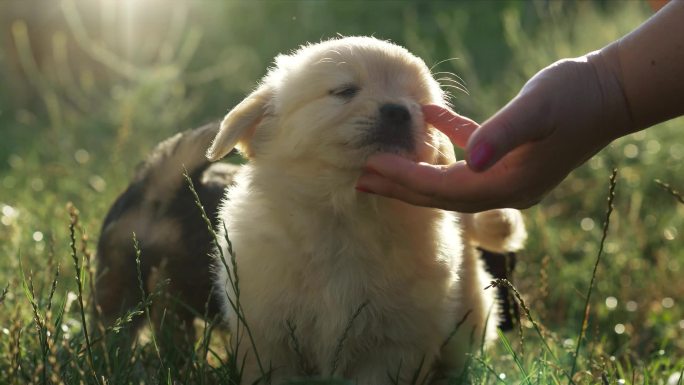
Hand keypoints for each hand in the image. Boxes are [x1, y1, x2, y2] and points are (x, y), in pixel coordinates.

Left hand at [356, 54, 630, 212]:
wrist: (612, 92)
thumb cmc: (575, 97)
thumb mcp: (538, 110)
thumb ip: (504, 133)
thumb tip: (472, 158)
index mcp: (507, 185)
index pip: (443, 189)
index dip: (405, 179)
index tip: (371, 167)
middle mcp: (504, 187)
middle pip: (440, 194)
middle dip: (400, 186)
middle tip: (360, 180)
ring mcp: (508, 173)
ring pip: (451, 178)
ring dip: (415, 170)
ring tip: (380, 165)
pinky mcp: (511, 153)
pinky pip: (471, 152)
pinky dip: (448, 139)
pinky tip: (429, 120)